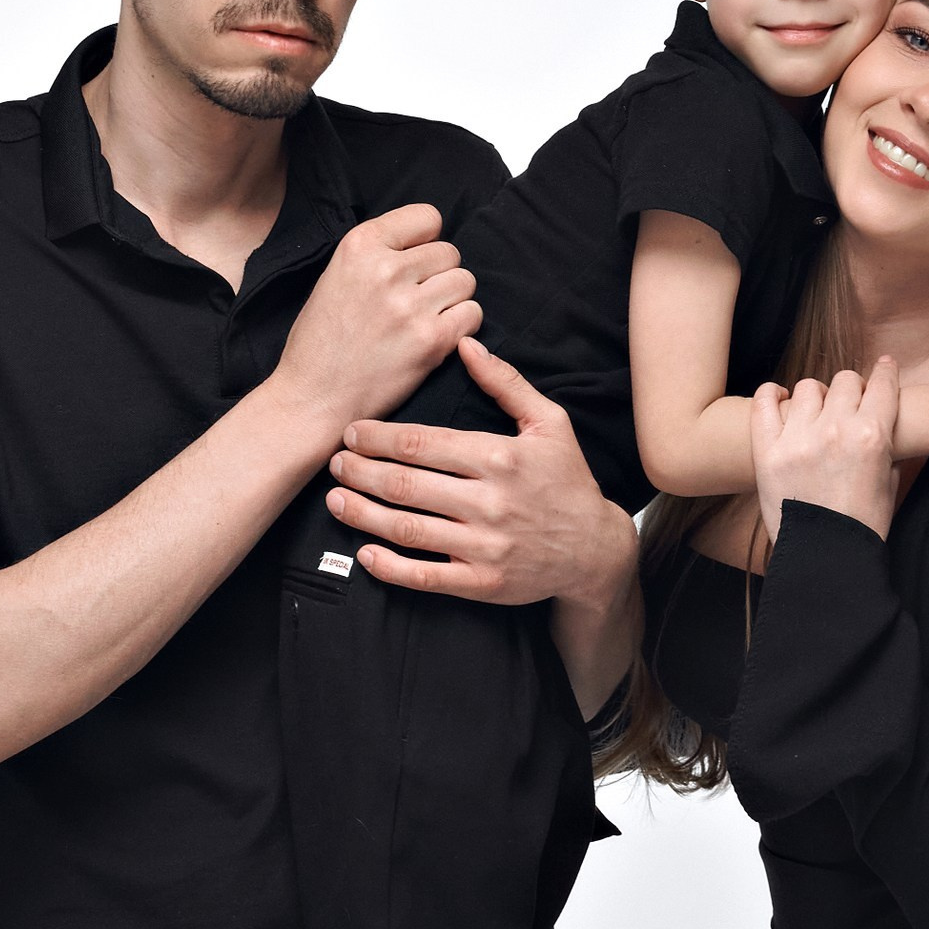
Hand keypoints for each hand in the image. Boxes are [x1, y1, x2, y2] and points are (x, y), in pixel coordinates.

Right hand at [272, 205, 479, 442]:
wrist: (313, 398)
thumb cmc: (321, 342)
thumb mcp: (335, 277)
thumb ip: (377, 254)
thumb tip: (424, 244)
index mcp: (359, 245)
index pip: (426, 217)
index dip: (425, 241)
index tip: (414, 262)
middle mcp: (386, 270)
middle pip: (449, 252)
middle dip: (439, 275)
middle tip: (416, 300)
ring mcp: (410, 306)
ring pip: (465, 281)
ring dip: (453, 299)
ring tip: (426, 318)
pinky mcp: (431, 341)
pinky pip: (473, 315)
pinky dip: (462, 326)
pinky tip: (437, 338)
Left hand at [325, 336, 635, 609]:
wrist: (594, 550)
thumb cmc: (568, 480)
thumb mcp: (550, 422)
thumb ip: (506, 383)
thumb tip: (465, 344)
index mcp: (500, 457)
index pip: (423, 444)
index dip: (379, 438)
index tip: (352, 433)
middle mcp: (490, 502)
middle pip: (406, 484)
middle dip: (361, 471)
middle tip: (334, 462)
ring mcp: (485, 547)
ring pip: (408, 529)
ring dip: (363, 514)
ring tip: (336, 499)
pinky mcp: (483, 584)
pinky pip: (426, 577)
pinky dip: (390, 567)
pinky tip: (365, 553)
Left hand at [752, 361, 900, 546]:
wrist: (825, 559)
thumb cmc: (862, 525)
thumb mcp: (890, 481)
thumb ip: (886, 445)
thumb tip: (881, 420)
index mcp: (873, 435)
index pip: (882, 384)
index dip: (886, 372)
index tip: (885, 366)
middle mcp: (836, 430)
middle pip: (845, 381)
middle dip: (852, 389)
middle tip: (847, 404)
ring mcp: (799, 438)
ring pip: (808, 388)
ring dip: (815, 396)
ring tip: (815, 412)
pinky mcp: (768, 451)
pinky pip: (764, 401)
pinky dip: (771, 395)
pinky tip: (779, 400)